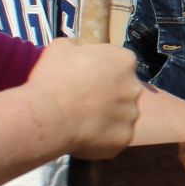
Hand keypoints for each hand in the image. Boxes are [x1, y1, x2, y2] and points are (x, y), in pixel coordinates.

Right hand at [25, 37, 142, 159]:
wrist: (49, 115)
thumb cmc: (54, 77)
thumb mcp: (61, 47)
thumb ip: (77, 46)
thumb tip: (77, 50)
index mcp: (124, 60)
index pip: (119, 62)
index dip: (101, 69)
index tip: (86, 76)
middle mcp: (134, 87)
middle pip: (123, 89)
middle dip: (108, 94)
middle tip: (84, 100)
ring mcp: (131, 115)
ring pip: (121, 115)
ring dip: (106, 116)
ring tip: (81, 120)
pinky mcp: (124, 138)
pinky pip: (114, 137)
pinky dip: (102, 138)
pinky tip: (83, 135)